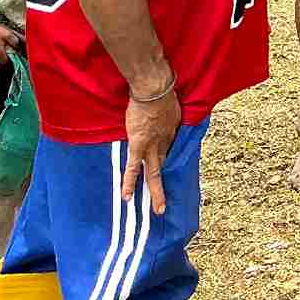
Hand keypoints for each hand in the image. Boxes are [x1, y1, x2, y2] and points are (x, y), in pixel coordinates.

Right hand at [122, 84, 180, 215]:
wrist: (154, 89)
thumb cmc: (162, 90)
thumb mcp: (172, 103)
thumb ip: (168, 111)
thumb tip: (166, 108)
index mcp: (171, 131)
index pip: (168, 150)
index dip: (166, 159)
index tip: (164, 167)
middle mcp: (164, 142)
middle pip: (164, 166)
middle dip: (164, 186)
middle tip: (165, 205)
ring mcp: (152, 146)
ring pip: (154, 173)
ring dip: (156, 192)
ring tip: (159, 210)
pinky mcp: (138, 145)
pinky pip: (133, 167)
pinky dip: (129, 182)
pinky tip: (127, 197)